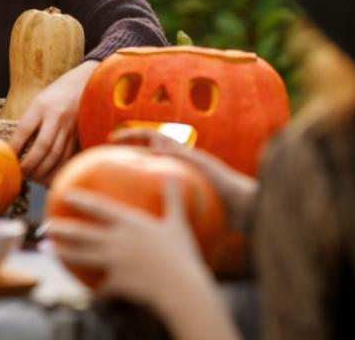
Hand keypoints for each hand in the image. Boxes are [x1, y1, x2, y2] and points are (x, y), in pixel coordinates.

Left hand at [10, 60, 97, 183]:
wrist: (86, 82)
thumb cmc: (57, 93)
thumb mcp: (39, 100)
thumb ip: (29, 121)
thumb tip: (13, 147)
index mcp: (41, 105)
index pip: (24, 129)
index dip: (14, 147)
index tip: (7, 159)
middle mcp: (56, 116)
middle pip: (42, 146)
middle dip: (29, 165)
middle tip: (20, 174)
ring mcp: (69, 127)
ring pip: (56, 155)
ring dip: (42, 170)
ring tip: (31, 178)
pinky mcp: (78, 135)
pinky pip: (66, 156)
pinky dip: (56, 169)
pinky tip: (47, 177)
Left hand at [46, 180, 213, 313]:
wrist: (182, 287)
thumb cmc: (182, 253)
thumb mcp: (177, 222)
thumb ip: (172, 198)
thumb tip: (172, 175)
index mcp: (129, 223)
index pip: (99, 208)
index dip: (82, 200)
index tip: (66, 194)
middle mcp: (116, 240)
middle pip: (82, 233)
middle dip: (62, 228)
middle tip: (45, 226)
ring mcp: (113, 262)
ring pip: (81, 257)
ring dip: (62, 253)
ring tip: (46, 251)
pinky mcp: (116, 283)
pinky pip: (102, 287)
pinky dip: (97, 290)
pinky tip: (92, 293)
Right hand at [109, 127, 257, 228]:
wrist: (247, 209)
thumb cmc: (227, 186)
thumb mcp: (202, 167)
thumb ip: (181, 156)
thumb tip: (154, 147)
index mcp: (182, 154)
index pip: (151, 137)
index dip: (131, 136)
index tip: (111, 141)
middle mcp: (180, 166)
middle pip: (148, 155)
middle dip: (129, 156)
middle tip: (107, 165)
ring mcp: (182, 184)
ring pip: (153, 178)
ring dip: (137, 180)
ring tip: (116, 194)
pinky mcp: (187, 202)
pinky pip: (161, 200)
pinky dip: (147, 204)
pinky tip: (137, 219)